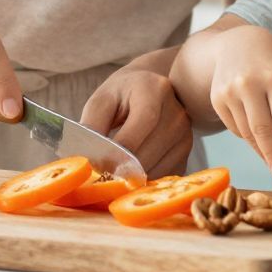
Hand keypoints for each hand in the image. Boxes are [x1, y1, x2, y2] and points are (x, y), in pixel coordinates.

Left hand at [81, 52, 194, 177]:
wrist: (152, 89)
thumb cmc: (122, 95)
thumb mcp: (102, 100)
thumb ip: (92, 124)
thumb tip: (86, 158)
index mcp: (155, 90)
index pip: (142, 123)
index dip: (119, 149)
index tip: (97, 166)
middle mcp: (177, 112)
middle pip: (148, 153)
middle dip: (120, 169)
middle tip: (98, 177)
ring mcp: (186, 135)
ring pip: (155, 170)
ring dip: (131, 178)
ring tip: (113, 174)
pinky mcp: (185, 154)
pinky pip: (163, 177)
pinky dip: (144, 181)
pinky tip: (130, 172)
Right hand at [211, 29, 271, 177]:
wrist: (236, 42)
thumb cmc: (271, 61)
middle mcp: (249, 83)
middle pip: (262, 129)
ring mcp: (229, 91)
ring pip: (247, 132)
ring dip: (262, 151)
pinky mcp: (217, 99)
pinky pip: (235, 128)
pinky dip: (249, 138)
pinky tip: (259, 141)